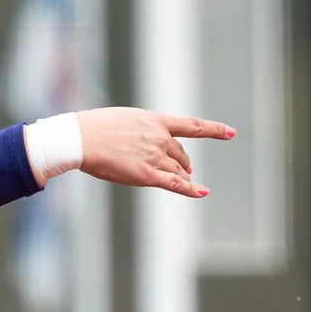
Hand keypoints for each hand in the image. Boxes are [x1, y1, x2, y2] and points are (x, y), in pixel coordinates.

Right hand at [72, 108, 234, 197]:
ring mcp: (155, 157)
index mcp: (156, 120)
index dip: (214, 129)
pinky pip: (176, 184)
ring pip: (178, 170)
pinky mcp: (147, 175)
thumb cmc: (93, 128)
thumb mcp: (124, 120)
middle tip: (187, 168)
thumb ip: (140, 130)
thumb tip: (141, 141)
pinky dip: (191, 189)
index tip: (230, 132)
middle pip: (181, 153)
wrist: (81, 139)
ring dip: (183, 175)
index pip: (192, 126)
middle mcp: (161, 138)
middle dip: (184, 161)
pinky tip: (202, 192)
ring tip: (187, 180)